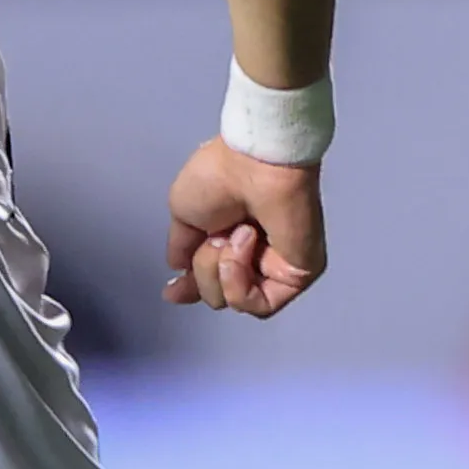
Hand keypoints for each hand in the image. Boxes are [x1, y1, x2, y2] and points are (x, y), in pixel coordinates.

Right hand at [162, 138, 322, 316]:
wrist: (252, 163)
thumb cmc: (220, 175)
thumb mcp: (183, 213)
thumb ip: (181, 248)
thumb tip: (179, 271)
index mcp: (227, 240)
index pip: (208, 280)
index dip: (189, 289)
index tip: (173, 291)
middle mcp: (253, 256)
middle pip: (216, 296)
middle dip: (203, 270)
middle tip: (214, 236)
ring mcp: (276, 267)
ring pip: (234, 303)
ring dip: (220, 270)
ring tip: (232, 235)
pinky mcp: (296, 276)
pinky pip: (258, 305)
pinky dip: (239, 280)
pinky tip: (245, 244)